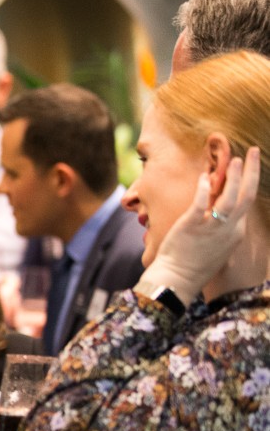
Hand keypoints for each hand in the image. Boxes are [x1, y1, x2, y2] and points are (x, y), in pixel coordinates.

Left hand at [143, 147, 260, 301]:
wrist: (178, 280)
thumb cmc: (194, 264)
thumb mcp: (217, 245)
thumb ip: (222, 227)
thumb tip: (219, 210)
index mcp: (236, 232)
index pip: (246, 202)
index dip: (249, 181)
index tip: (247, 166)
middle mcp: (229, 229)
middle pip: (246, 195)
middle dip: (251, 171)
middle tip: (252, 151)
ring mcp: (211, 227)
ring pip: (229, 197)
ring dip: (233, 176)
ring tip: (234, 158)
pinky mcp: (191, 226)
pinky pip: (201, 204)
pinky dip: (204, 189)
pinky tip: (205, 176)